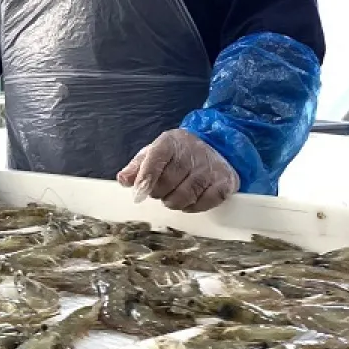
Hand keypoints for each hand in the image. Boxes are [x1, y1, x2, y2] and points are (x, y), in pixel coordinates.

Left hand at [117, 129, 237, 212]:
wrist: (216, 146)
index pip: (155, 160)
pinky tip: (190, 199)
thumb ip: (137, 167)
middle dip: (159, 193)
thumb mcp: (155, 153)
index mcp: (170, 142)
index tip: (139, 193)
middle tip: (161, 190)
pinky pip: (204, 203)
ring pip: (184, 197)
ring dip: (174, 202)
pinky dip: (193, 207)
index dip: (146, 178)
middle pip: (167, 183)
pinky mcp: (225, 181)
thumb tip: (123, 180)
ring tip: (174, 195)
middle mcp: (192, 152)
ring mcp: (210, 167)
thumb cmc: (178, 154)